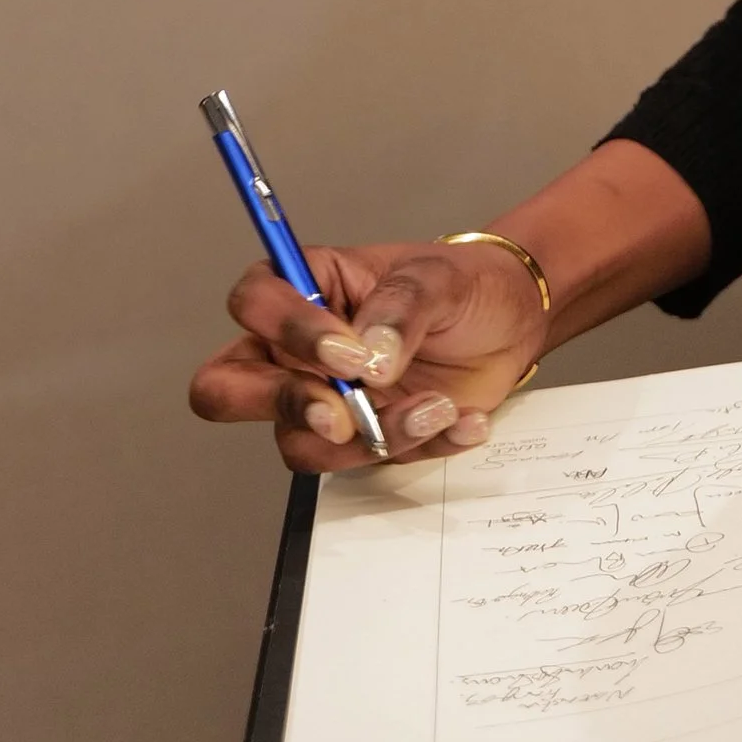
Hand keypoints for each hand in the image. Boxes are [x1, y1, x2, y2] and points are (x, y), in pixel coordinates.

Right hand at [188, 239, 545, 471]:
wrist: (514, 322)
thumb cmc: (465, 285)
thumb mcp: (440, 277)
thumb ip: (402, 308)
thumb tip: (370, 357)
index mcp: (308, 287)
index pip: (254, 303)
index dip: (288, 330)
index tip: (348, 350)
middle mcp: (298, 350)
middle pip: (227, 389)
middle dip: (282, 405)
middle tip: (342, 414)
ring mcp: (324, 399)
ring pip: (300, 443)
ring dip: (370, 436)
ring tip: (438, 407)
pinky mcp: (360, 438)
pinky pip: (365, 464)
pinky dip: (416, 448)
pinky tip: (463, 420)